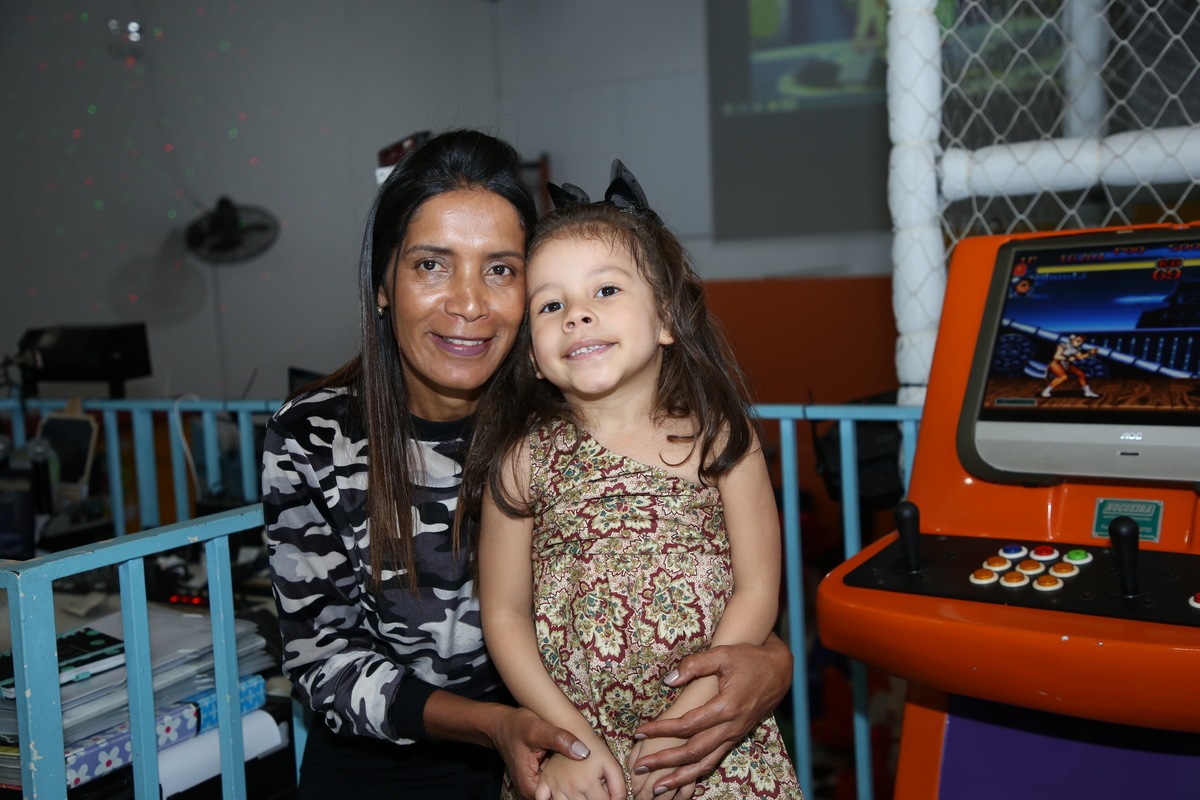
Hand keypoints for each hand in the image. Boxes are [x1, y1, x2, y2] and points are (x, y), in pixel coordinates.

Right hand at [491, 706, 591, 799]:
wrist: (501, 723)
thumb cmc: (516, 726)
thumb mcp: (538, 729)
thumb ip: (559, 739)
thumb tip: (583, 752)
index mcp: (530, 785)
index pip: (559, 799)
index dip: (576, 789)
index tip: (589, 778)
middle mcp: (531, 790)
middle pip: (560, 796)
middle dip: (575, 786)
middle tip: (592, 775)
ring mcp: (535, 785)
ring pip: (559, 790)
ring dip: (571, 781)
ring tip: (586, 769)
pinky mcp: (539, 778)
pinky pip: (555, 782)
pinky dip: (565, 775)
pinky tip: (577, 765)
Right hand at [536, 749, 626, 799]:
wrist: (572, 730)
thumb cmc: (594, 748)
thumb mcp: (611, 764)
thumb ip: (619, 786)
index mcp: (587, 782)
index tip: (608, 796)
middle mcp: (570, 786)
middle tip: (593, 793)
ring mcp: (555, 785)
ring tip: (580, 795)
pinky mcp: (544, 781)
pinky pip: (541, 799)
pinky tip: (561, 797)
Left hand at [629, 634, 791, 792]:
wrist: (778, 670)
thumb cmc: (749, 658)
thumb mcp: (722, 654)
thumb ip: (695, 665)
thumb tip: (669, 680)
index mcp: (726, 707)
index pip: (687, 725)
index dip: (661, 730)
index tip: (639, 732)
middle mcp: (731, 727)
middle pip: (693, 751)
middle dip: (664, 761)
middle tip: (639, 766)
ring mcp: (734, 735)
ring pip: (705, 763)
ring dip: (680, 777)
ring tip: (657, 787)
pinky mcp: (735, 737)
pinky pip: (714, 761)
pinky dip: (696, 774)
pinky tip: (681, 781)